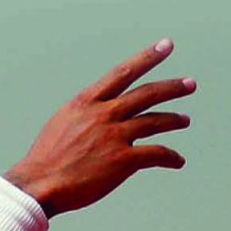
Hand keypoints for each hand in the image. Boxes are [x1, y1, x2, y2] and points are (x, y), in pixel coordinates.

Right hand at [4, 40, 193, 218]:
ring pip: (155, 121)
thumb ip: (86, 113)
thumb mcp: (63, 122)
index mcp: (86, 102)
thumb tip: (101, 111)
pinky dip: (170, 157)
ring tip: (185, 120)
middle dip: (172, 87)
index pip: (123, 72)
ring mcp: (115, 136)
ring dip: (174, 120)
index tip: (165, 46)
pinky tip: (177, 160)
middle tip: (190, 83)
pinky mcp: (123, 160)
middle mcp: (103, 114)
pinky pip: (157, 154)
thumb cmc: (47, 158)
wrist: (40, 184)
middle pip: (147, 94)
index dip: (147, 57)